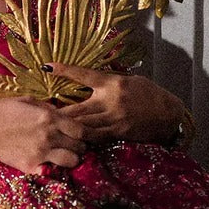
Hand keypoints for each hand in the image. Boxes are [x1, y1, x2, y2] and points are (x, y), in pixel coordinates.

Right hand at [0, 97, 87, 174]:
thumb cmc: (2, 110)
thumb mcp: (28, 101)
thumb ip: (49, 108)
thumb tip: (64, 114)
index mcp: (50, 118)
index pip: (82, 130)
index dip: (85, 133)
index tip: (80, 133)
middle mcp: (49, 136)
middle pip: (80, 147)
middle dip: (80, 146)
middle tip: (72, 144)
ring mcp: (40, 153)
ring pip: (71, 162)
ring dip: (71, 158)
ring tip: (62, 154)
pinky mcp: (30, 166)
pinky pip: (52, 171)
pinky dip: (53, 168)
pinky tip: (48, 162)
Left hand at [48, 63, 184, 144]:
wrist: (169, 113)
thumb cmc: (149, 94)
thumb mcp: (130, 81)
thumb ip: (109, 82)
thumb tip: (89, 80)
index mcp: (112, 82)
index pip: (84, 74)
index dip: (64, 70)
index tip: (47, 67)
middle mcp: (110, 100)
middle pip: (77, 107)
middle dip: (57, 111)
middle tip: (39, 113)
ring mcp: (113, 118)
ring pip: (82, 125)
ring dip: (65, 128)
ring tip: (49, 129)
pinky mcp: (117, 132)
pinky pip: (94, 137)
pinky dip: (81, 138)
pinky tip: (69, 140)